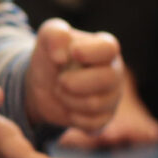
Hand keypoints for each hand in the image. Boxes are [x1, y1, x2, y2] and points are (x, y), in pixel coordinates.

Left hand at [25, 19, 123, 135]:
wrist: (42, 86)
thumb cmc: (51, 57)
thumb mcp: (47, 37)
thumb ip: (55, 35)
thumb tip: (61, 55)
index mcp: (106, 48)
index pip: (108, 49)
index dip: (91, 52)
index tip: (73, 53)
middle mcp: (114, 72)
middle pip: (107, 79)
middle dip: (75, 82)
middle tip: (59, 80)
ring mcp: (112, 97)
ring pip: (95, 103)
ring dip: (69, 99)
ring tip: (60, 91)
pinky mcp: (104, 119)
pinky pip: (91, 123)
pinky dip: (73, 117)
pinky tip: (67, 108)